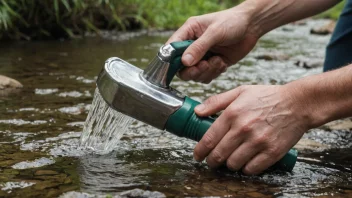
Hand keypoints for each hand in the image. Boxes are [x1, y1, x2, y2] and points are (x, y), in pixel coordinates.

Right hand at [166, 6, 258, 82]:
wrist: (252, 27)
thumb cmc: (233, 22)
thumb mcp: (215, 32)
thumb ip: (199, 47)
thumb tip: (185, 62)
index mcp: (189, 32)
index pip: (172, 47)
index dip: (171, 59)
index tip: (180, 66)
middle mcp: (193, 45)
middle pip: (181, 67)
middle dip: (192, 70)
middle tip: (204, 66)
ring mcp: (202, 56)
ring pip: (194, 74)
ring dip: (206, 72)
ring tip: (217, 61)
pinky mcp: (212, 64)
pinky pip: (206, 77)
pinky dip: (214, 73)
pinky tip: (222, 63)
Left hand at [193, 85, 309, 174]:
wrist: (298, 103)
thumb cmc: (267, 96)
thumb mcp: (240, 91)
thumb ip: (216, 101)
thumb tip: (197, 111)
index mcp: (232, 114)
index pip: (209, 139)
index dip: (200, 151)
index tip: (197, 155)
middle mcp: (243, 129)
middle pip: (218, 155)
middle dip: (211, 161)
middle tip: (212, 161)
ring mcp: (258, 142)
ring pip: (233, 164)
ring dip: (229, 165)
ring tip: (230, 159)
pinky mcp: (272, 152)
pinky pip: (251, 169)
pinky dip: (245, 169)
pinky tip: (245, 162)